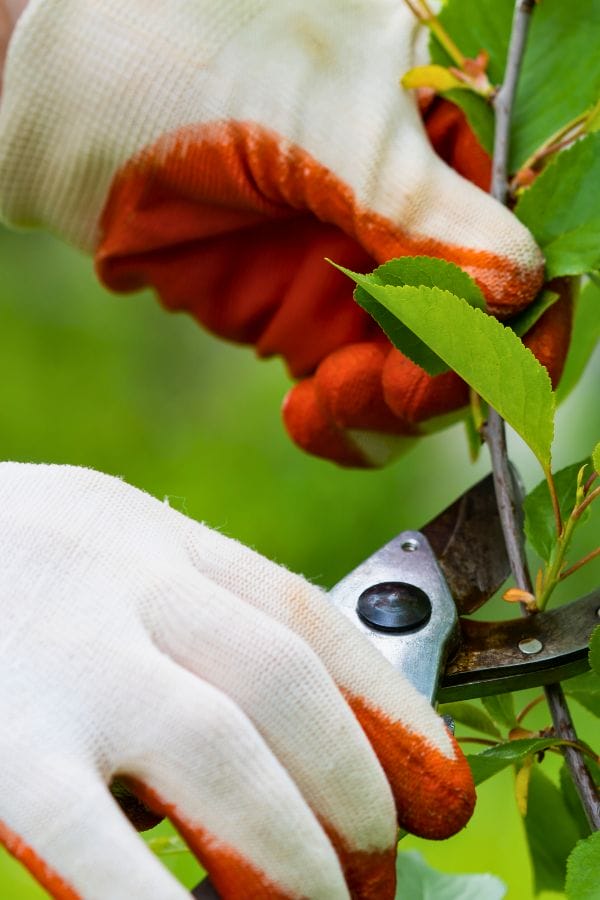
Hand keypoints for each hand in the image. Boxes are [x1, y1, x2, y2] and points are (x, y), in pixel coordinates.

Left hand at [0, 1, 569, 464]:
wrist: (75, 121)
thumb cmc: (193, 65)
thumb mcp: (323, 121)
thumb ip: (418, 205)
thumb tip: (516, 286)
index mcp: (450, 134)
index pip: (523, 239)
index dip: (524, 315)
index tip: (490, 364)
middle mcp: (421, 214)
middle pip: (483, 327)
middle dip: (448, 375)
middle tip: (396, 387)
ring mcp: (367, 276)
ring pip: (426, 376)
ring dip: (395, 408)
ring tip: (332, 397)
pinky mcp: (315, 325)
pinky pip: (360, 399)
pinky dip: (349, 426)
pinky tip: (309, 414)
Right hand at [0, 463, 473, 898]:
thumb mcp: (99, 562)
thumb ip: (187, 625)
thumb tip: (296, 744)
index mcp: (150, 537)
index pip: (302, 614)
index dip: (387, 705)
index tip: (437, 781)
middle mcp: (118, 582)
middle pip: (281, 684)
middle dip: (350, 788)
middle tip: (377, 864)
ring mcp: (58, 661)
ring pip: (221, 755)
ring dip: (288, 849)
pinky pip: (101, 851)